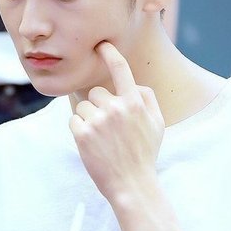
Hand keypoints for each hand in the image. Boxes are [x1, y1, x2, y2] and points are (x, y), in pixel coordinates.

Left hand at [69, 42, 163, 201]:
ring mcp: (98, 121)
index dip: (110, 54)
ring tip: (101, 139)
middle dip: (98, 106)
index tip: (102, 45)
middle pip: (95, 92)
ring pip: (82, 107)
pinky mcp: (82, 134)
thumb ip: (148, 100)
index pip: (121, 70)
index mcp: (134, 103)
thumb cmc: (145, 154)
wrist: (132, 184)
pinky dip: (79, 130)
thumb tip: (136, 85)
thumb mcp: (157, 125)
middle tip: (108, 129)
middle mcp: (116, 108)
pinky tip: (91, 145)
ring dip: (88, 119)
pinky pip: (73, 120)